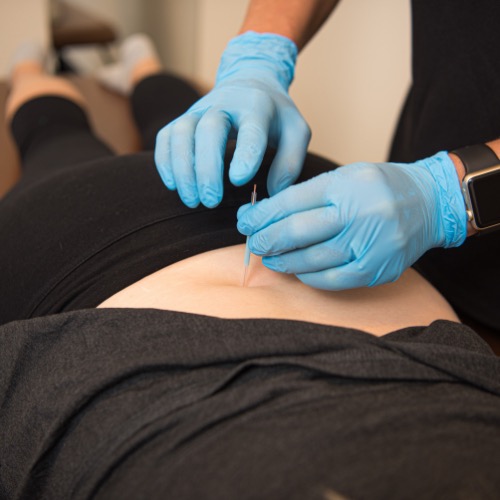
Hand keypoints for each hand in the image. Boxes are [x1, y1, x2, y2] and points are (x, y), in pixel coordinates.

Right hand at [154, 31, 309, 207]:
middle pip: (209, 130)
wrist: (250, 84)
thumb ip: (290, 163)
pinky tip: (174, 186)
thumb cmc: (275, 117)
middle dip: (207, 168)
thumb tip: (273, 193)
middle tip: (211, 202)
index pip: (251, 129)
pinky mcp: (183, 119)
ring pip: (181, 133)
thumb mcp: (296, 133)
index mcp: (258, 106)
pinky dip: (165, 162)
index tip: (239, 180)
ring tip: (192, 200)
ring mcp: (198, 109)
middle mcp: (224, 104)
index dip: (244, 154)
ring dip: (183, 169)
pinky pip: (166, 137)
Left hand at [237, 152, 466, 289]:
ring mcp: (370, 244)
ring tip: (270, 258)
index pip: (292, 201)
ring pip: (312, 259)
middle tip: (253, 243)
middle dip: (266, 239)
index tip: (246, 222)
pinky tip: (297, 271)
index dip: (263, 215)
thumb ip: (306, 196)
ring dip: (284, 261)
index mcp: (346, 184)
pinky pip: (333, 279)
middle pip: (298, 231)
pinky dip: (309, 277)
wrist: (430, 203)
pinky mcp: (377, 269)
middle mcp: (359, 213)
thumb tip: (262, 215)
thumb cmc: (379, 188)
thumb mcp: (344, 178)